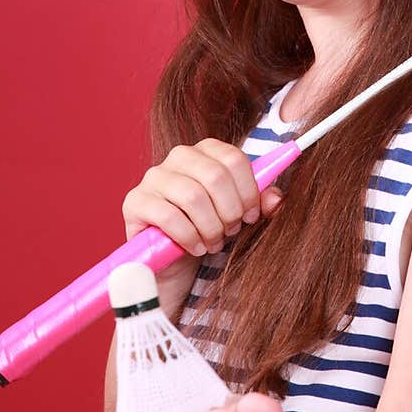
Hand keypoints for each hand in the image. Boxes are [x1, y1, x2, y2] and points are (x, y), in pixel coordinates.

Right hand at [122, 140, 284, 289]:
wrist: (173, 260)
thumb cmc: (209, 229)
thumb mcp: (239, 217)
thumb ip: (260, 205)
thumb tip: (276, 197)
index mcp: (205, 151)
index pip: (234, 158)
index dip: (248, 190)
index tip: (251, 215)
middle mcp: (178, 157)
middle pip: (214, 175)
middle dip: (229, 211)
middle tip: (231, 231)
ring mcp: (153, 177)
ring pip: (193, 196)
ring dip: (210, 227)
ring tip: (214, 243)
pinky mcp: (135, 202)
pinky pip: (168, 216)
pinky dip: (188, 236)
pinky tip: (195, 247)